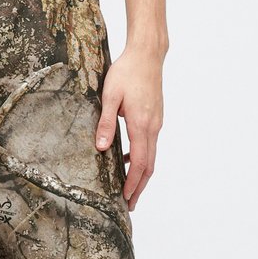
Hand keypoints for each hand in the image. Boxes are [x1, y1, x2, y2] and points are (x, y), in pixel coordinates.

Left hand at [94, 45, 164, 210]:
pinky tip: (126, 160)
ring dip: (141, 175)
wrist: (147, 54)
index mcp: (141, 124)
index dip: (132, 183)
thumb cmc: (127, 71)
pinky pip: (150, 145)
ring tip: (129, 189)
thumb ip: (105, 123)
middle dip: (140, 187)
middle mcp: (153, 127)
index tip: (125, 198)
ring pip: (151, 156)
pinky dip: (141, 159)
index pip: (139, 163)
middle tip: (130, 204)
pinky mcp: (156, 118)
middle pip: (149, 166)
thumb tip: (101, 148)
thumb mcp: (109, 96)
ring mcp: (156, 123)